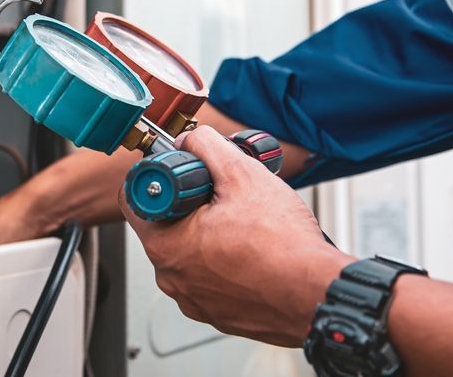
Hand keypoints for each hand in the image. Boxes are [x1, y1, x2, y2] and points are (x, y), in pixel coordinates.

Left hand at [119, 125, 352, 346]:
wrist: (318, 294)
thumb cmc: (283, 246)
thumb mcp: (242, 176)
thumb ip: (208, 148)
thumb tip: (191, 140)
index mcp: (166, 247)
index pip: (134, 200)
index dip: (158, 176)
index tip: (180, 171)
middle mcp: (173, 279)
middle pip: (165, 225)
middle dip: (190, 204)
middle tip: (222, 194)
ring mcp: (195, 300)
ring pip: (190, 252)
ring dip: (210, 232)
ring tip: (244, 222)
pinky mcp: (220, 313)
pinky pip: (212, 276)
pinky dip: (226, 261)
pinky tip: (252, 249)